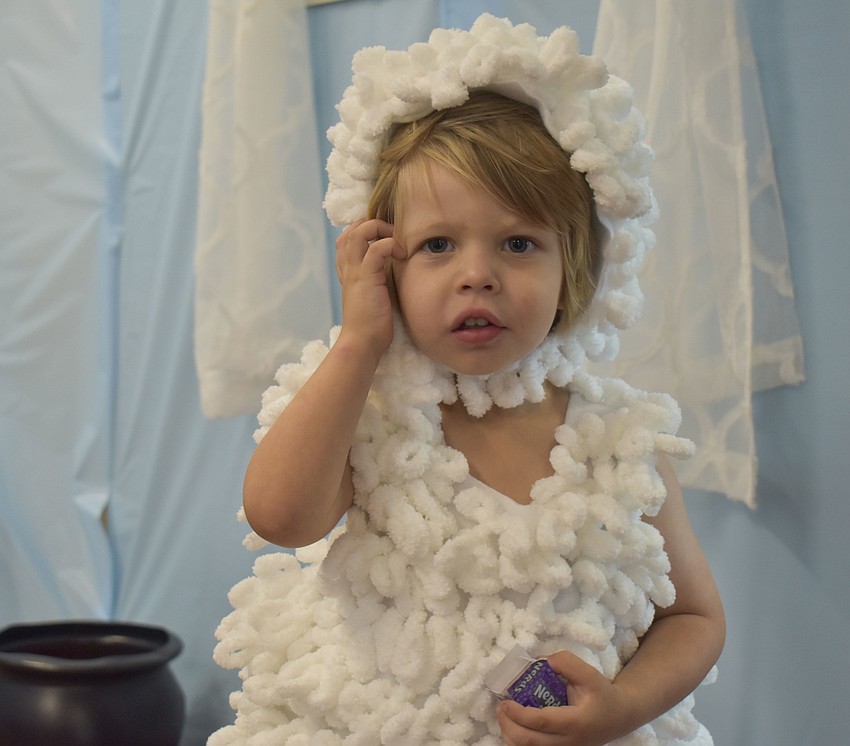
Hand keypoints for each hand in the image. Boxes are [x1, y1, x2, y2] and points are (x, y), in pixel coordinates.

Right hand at [335, 218, 405, 356]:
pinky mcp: (366, 277)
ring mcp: (355, 271)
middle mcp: (348, 268)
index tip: (384, 238)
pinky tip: (402, 255)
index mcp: (348, 272)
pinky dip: (391, 244)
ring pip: (359, 232)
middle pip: (349, 230)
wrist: (362, 343)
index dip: (364, 231)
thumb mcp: (375, 294)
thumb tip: (397, 267)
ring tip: (395, 240)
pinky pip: (377, 248)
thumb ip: (379, 278)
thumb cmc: (371, 325)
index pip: (346, 239)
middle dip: (371, 224)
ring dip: (379, 228)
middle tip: (391, 235)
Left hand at [497, 652, 633, 745]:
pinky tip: (515, 726)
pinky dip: (520, 741)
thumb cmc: (602, 693)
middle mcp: (569, 742)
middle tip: (500, 708)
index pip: (541, 722)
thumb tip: (537, 661)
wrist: (620, 716)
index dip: (518, 713)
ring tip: (504, 717)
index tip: (505, 700)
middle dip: (508, 726)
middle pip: (529, 743)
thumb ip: (564, 662)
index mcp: (576, 722)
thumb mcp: (588, 672)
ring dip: (511, 736)